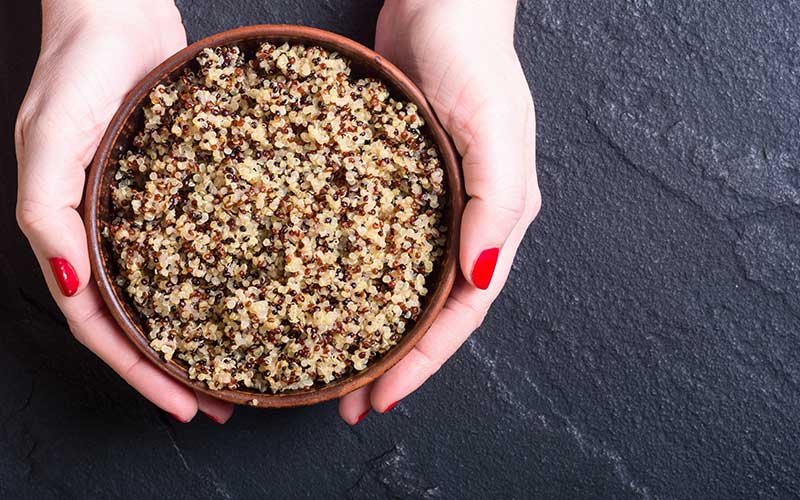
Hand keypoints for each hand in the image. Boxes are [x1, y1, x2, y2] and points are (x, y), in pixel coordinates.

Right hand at [15, 0, 231, 423]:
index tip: (185, 406)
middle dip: (179, 369)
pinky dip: (225, 274)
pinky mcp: (185, 185)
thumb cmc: (76, 71)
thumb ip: (48, 217)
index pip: (104, 326)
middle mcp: (114, 233)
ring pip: (178, 289)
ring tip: (244, 365)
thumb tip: (65, 286)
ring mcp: (150, 212)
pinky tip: (258, 292)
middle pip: (145, 320)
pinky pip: (205, 241)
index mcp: (75, 236)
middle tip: (224, 403)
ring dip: (205, 331)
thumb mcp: (47, 145)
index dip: (141, 372)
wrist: (118, 12)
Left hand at [339, 0, 539, 421]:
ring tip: (324, 361)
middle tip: (348, 400)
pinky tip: (310, 288)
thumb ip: (495, 204)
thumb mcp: (495, 128)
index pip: (464, 311)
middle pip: (428, 310)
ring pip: (396, 283)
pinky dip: (344, 271)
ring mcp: (424, 201)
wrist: (439, 2)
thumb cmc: (474, 58)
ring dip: (366, 326)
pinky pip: (368, 238)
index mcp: (496, 220)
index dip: (426, 360)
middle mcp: (462, 220)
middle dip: (394, 360)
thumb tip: (482, 279)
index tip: (383, 397)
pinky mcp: (389, 178)